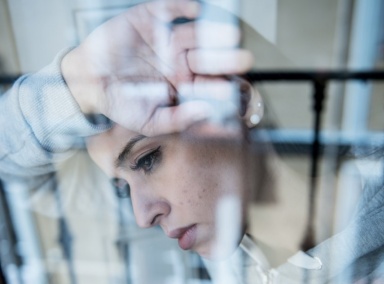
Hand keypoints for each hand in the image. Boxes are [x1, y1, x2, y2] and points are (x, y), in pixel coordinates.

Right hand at [61, 0, 252, 135]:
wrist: (88, 81)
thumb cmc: (120, 103)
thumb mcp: (148, 121)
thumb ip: (177, 120)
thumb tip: (205, 113)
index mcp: (181, 85)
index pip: (206, 84)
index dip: (220, 86)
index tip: (232, 90)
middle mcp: (178, 61)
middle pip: (207, 59)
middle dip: (225, 59)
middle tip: (244, 60)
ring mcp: (165, 40)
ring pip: (194, 35)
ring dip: (211, 34)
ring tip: (230, 35)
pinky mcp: (149, 20)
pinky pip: (169, 10)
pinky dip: (182, 7)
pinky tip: (196, 10)